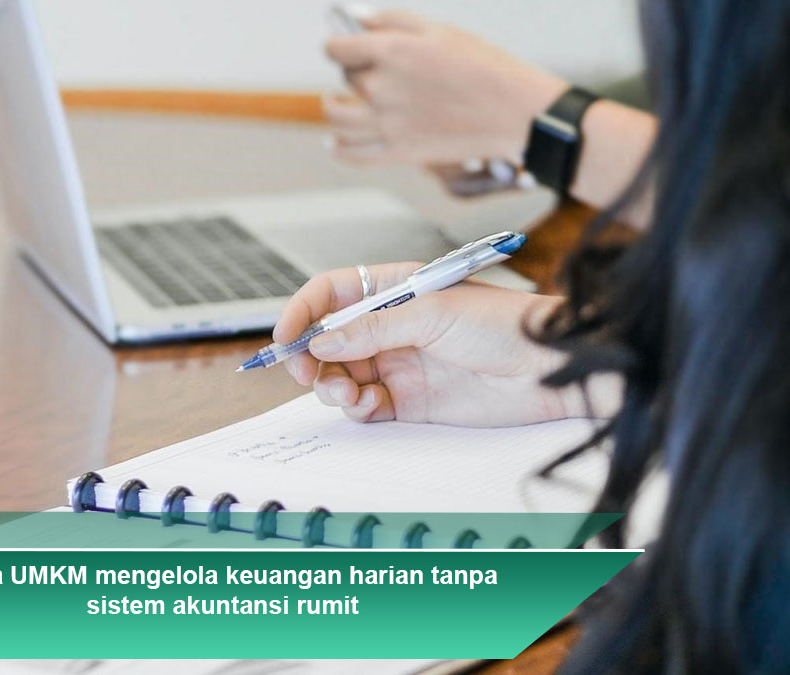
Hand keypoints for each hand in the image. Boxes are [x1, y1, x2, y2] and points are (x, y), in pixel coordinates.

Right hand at [274, 262, 603, 426]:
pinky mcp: (409, 401)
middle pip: (328, 339)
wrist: (551, 370)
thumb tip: (322, 341)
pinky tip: (366, 404)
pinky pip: (364, 405)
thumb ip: (372, 329)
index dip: (303, 311)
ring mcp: (398, 364)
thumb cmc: (505, 324)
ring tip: (343, 391)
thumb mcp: (431, 314)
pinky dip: (355, 407)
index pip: (332, 293)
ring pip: (340, 375)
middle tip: (305, 372)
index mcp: (394, 289)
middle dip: (309, 356)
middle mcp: (390, 326)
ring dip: (330, 384)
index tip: (284, 335)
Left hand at [323, 11, 567, 164]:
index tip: (341, 45)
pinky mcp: (398, 152)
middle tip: (371, 69)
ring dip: (333, 108)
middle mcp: (382, 88)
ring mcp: (388, 123)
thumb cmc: (483, 65)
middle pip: (347, 78)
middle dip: (354, 70)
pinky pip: (353, 155)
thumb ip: (394, 21)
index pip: (337, 48)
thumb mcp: (440, 30)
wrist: (514, 111)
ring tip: (335, 102)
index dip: (337, 44)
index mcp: (391, 52)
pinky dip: (339, 149)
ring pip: (338, 118)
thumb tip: (359, 21)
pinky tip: (335, 142)